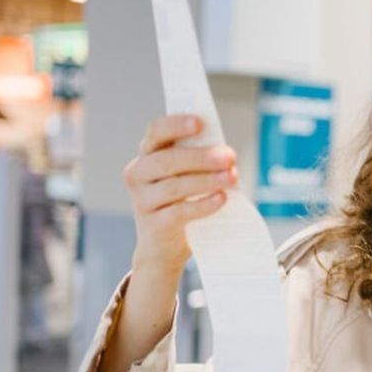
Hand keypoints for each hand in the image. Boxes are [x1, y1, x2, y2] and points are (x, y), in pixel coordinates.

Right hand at [123, 114, 236, 276]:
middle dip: (201, 157)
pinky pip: (179, 212)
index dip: (176, 125)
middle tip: (229, 156)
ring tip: (232, 177)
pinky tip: (221, 199)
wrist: (164, 248)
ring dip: (207, 180)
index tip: (200, 123)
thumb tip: (226, 154)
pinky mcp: (153, 226)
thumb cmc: (182, 201)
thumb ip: (199, 161)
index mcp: (148, 154)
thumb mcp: (187, 176)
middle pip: (167, 160)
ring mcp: (142, 201)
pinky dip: (203, 204)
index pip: (156, 132)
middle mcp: (138, 174)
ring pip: (175, 186)